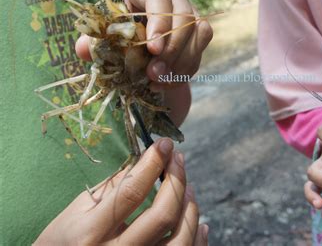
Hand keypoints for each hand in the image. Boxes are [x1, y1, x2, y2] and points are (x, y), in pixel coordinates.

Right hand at [34, 139, 208, 244]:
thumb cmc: (66, 239)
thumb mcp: (79, 210)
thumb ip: (112, 187)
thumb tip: (147, 159)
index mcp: (90, 233)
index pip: (131, 192)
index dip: (153, 163)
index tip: (165, 144)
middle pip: (162, 216)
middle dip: (176, 180)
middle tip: (178, 159)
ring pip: (179, 240)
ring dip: (190, 208)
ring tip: (188, 188)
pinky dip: (197, 237)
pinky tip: (198, 221)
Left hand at [76, 0, 212, 88]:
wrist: (140, 40)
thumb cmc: (120, 30)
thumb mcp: (105, 33)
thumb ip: (93, 40)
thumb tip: (83, 49)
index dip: (158, 22)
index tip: (153, 49)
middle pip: (183, 16)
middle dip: (170, 49)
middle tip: (153, 74)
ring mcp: (190, 9)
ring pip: (197, 32)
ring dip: (180, 62)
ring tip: (158, 81)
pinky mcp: (200, 29)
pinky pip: (200, 48)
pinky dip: (185, 69)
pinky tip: (167, 83)